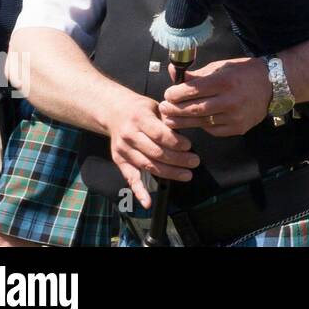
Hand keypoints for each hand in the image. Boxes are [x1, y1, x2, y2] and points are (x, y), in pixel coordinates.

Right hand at [106, 92, 198, 208]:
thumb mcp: (155, 106)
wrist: (114, 111)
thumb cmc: (141, 108)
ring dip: (169, 173)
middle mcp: (129, 136)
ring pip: (147, 165)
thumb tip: (187, 128)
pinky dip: (139, 192)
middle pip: (155, 152)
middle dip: (178, 159)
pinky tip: (148, 202)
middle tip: (195, 162)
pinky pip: (130, 178)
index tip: (190, 146)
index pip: (159, 134)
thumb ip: (168, 119)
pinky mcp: (120, 161)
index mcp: (139, 119)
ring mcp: (123, 150)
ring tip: (187, 174)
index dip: (176, 142)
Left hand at [158, 57, 271, 136]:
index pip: (193, 90)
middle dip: (174, 109)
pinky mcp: (238, 128)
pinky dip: (202, 126)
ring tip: (171, 118)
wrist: (272, 85)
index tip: (167, 94)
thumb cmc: (244, 73)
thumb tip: (173, 72)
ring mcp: (235, 116)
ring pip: (201, 122)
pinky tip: (195, 121)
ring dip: (183, 121)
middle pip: (194, 109)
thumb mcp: (221, 67)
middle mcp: (230, 100)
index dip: (176, 94)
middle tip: (163, 108)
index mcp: (225, 81)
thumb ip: (197, 74)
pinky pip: (213, 130)